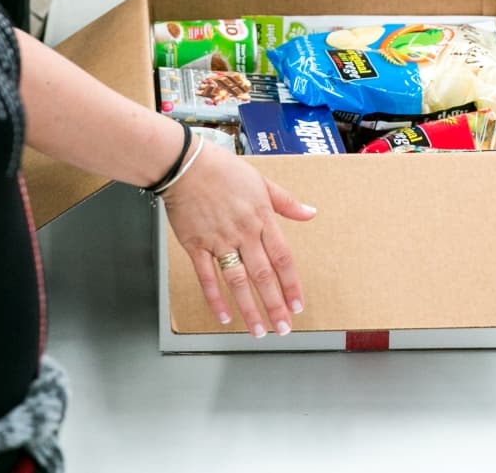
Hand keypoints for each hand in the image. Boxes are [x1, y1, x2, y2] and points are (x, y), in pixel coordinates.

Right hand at [163, 141, 314, 337]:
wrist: (185, 165)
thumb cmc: (222, 170)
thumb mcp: (261, 181)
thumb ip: (286, 202)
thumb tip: (310, 213)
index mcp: (261, 218)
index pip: (282, 258)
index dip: (291, 284)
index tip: (298, 305)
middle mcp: (243, 233)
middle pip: (263, 275)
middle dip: (275, 304)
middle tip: (283, 328)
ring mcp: (219, 241)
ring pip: (238, 281)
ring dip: (249, 309)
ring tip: (258, 331)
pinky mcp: (196, 245)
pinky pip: (207, 277)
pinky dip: (215, 298)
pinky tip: (224, 316)